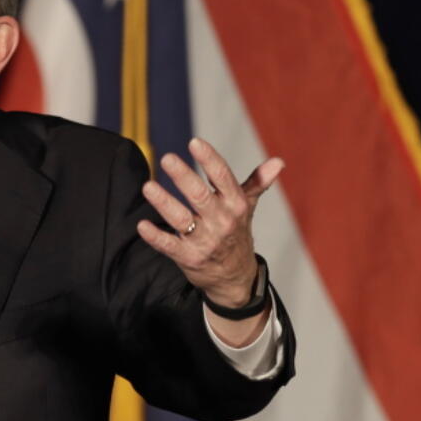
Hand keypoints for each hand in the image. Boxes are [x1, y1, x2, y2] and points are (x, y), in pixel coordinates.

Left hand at [136, 138, 282, 307]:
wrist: (235, 278)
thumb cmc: (236, 233)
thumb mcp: (248, 207)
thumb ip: (257, 183)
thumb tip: (278, 162)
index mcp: (236, 205)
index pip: (223, 177)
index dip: (209, 159)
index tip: (194, 142)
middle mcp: (222, 221)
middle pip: (200, 196)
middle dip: (183, 177)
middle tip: (166, 159)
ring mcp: (205, 241)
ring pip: (181, 219)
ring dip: (164, 203)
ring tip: (148, 187)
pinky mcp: (188, 258)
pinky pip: (169, 246)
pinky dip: (155, 237)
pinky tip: (142, 225)